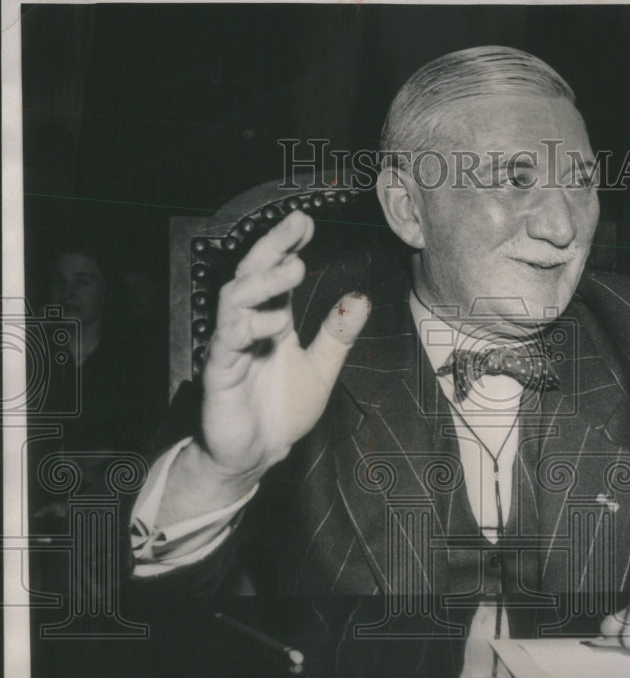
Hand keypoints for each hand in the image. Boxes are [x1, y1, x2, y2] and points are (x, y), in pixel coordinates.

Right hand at [201, 210, 368, 478]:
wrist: (258, 453)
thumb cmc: (282, 409)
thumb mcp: (322, 368)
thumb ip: (338, 334)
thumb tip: (362, 297)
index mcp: (270, 320)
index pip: (274, 272)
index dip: (286, 245)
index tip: (306, 224)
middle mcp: (247, 325)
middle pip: (251, 273)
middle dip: (273, 246)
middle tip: (297, 225)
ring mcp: (230, 346)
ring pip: (234, 299)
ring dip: (264, 281)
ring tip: (295, 268)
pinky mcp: (219, 372)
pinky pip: (228, 341)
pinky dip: (252, 327)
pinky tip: (277, 324)